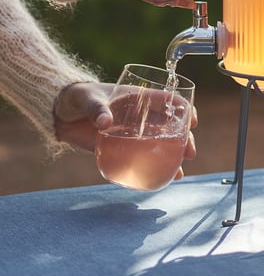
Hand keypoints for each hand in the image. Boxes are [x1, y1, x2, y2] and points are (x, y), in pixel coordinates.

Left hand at [53, 82, 197, 178]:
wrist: (60, 113)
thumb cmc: (78, 96)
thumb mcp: (88, 98)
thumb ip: (97, 108)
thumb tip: (106, 122)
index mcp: (140, 97)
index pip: (170, 100)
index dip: (185, 109)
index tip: (192, 121)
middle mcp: (142, 115)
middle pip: (172, 126)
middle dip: (185, 139)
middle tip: (190, 152)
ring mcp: (133, 133)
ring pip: (161, 144)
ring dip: (174, 156)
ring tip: (180, 170)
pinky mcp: (121, 147)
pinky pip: (142, 158)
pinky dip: (152, 168)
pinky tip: (162, 179)